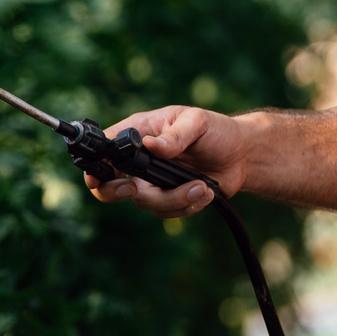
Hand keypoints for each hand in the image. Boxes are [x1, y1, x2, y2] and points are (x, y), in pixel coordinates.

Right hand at [83, 105, 250, 219]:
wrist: (242, 156)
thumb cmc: (216, 131)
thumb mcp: (198, 122)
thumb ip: (175, 135)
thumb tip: (150, 145)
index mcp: (137, 133)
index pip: (104, 150)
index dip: (94, 166)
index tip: (101, 175)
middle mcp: (138, 160)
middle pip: (108, 185)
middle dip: (117, 191)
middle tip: (132, 188)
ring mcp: (151, 182)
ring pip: (145, 203)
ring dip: (175, 198)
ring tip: (201, 186)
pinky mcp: (168, 199)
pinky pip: (167, 212)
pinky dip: (188, 205)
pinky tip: (206, 191)